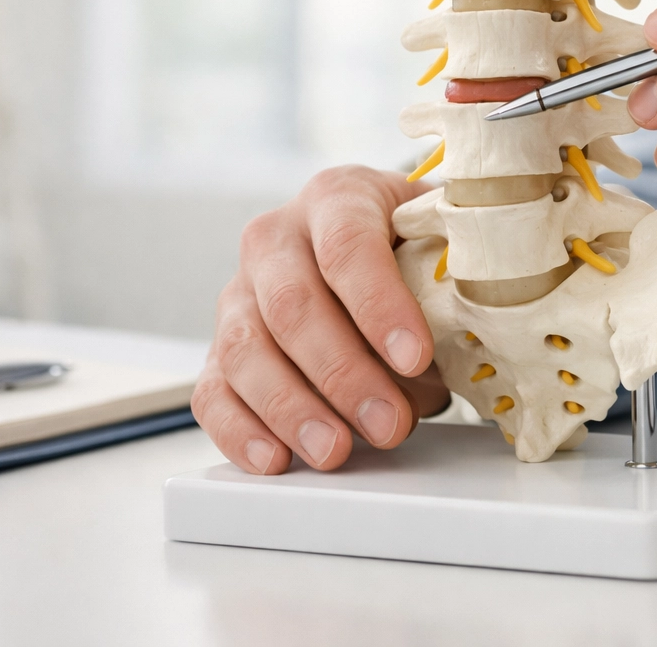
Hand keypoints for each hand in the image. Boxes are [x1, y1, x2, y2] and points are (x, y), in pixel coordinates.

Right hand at [192, 166, 451, 473]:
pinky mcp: (219, 349)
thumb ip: (443, 291)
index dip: (380, 304)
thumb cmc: (414, 255)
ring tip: (336, 450)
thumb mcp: (439, 250)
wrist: (379, 250)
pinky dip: (240, 430)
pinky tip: (276, 458)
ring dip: (291, 408)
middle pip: (293, 305)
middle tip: (388, 423)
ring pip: (245, 349)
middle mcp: (276, 239)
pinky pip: (212, 391)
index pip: (347, 245)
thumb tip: (437, 364)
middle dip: (343, 373)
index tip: (416, 356)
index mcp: (336, 198)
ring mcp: (239, 293)